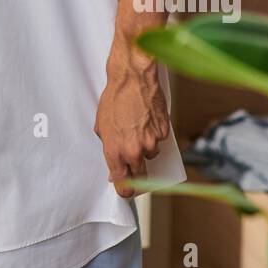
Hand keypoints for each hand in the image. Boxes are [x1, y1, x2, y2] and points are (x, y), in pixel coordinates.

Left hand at [93, 45, 169, 197]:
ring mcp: (152, 142)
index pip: (122, 184)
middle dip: (138, 174)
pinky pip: (160, 140)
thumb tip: (114, 165)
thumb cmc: (114, 98)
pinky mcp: (164, 132)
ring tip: (138, 127)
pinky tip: (147, 119)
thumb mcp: (102, 125)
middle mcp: (134, 151)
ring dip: (146, 147)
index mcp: (115, 151)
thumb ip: (108, 148)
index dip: (124, 189)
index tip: (125, 189)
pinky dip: (155, 133)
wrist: (132, 77)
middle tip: (134, 164)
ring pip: (151, 155)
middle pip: (141, 177)